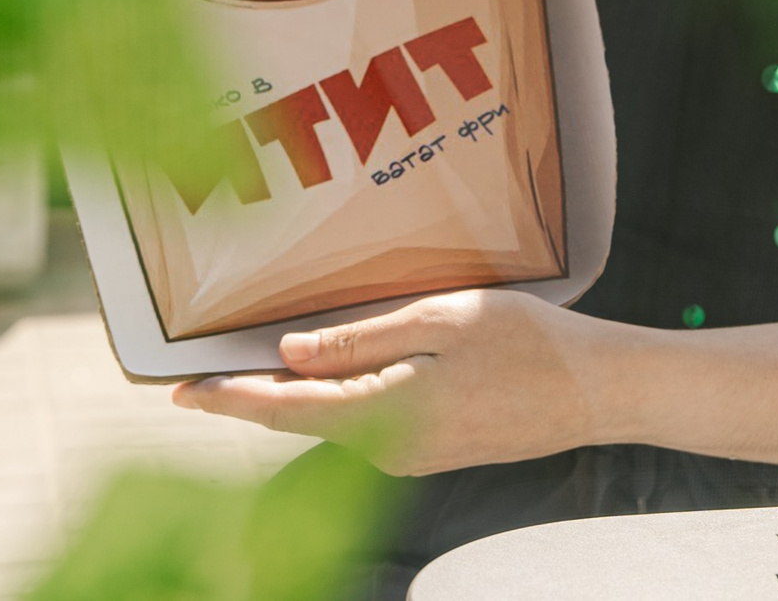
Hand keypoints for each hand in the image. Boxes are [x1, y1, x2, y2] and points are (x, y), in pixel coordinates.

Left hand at [169, 289, 619, 474]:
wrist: (597, 393)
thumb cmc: (531, 346)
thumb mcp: (443, 322)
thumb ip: (363, 340)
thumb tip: (291, 354)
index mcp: (389, 414)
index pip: (288, 409)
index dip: (229, 399)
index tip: (180, 391)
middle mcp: (391, 448)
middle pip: (303, 420)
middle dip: (250, 396)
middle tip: (199, 372)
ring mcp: (413, 455)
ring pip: (335, 422)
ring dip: (294, 395)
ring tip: (251, 362)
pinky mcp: (433, 448)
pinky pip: (366, 423)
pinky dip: (335, 398)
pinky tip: (326, 370)